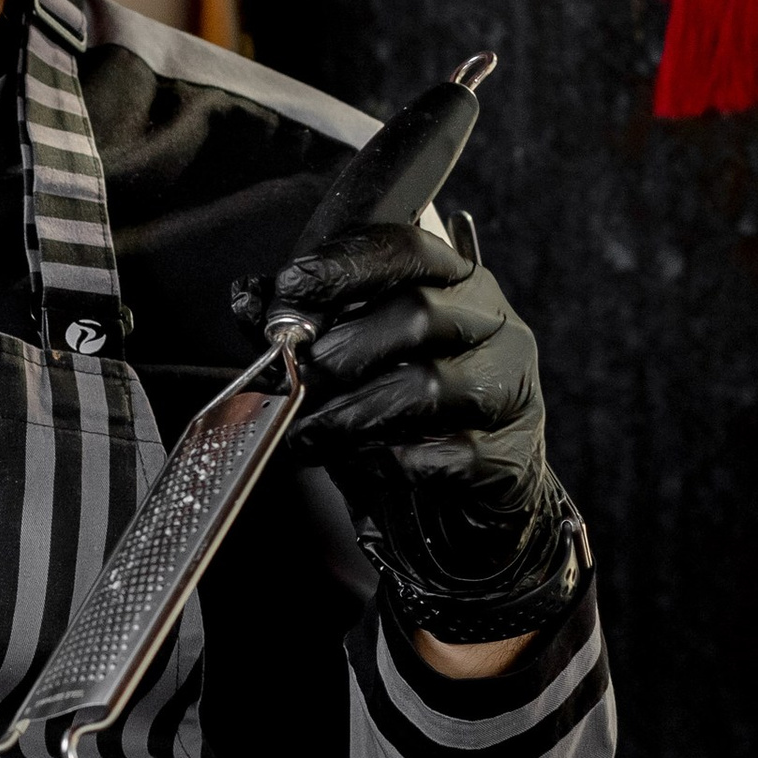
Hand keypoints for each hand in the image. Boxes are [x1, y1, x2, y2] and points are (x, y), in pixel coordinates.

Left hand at [232, 220, 583, 642]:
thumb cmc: (398, 422)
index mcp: (452, 283)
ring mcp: (510, 386)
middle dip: (341, 350)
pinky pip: (450, 453)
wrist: (459, 509)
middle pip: (417, 314)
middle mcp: (490, 323)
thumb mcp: (343, 368)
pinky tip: (368, 466)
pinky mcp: (510, 451)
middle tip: (296, 379)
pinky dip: (396, 463)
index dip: (344, 264)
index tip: (289, 290)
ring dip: (352, 414)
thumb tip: (247, 299)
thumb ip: (300, 331)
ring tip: (309, 434)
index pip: (405, 248)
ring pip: (428, 384)